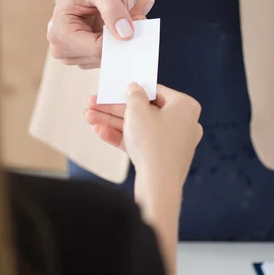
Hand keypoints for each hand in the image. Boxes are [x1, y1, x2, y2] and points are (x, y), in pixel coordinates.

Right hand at [47, 0, 153, 68]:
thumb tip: (126, 35)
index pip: (97, 49)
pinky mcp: (85, 55)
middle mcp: (62, 49)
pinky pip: (110, 53)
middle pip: (104, 54)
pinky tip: (126, 19)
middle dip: (125, 34)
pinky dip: (121, 37)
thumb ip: (113, 10)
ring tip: (131, 10)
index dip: (122, 37)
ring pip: (110, 55)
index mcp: (60, 33)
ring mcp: (73, 55)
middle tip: (140, 11)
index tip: (141, 18)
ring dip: (125, 35)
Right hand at [86, 84, 202, 192]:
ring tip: (89, 118)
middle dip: (114, 109)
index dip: (132, 90)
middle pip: (143, 111)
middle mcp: (184, 123)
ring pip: (139, 128)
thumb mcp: (137, 110)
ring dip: (113, 122)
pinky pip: (142, 143)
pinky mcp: (163, 158)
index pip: (155, 92)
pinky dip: (122, 137)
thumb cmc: (153, 143)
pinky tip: (100, 132)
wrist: (158, 186)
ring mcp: (174, 142)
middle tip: (94, 105)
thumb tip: (135, 88)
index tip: (116, 90)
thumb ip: (134, 95)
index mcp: (185, 106)